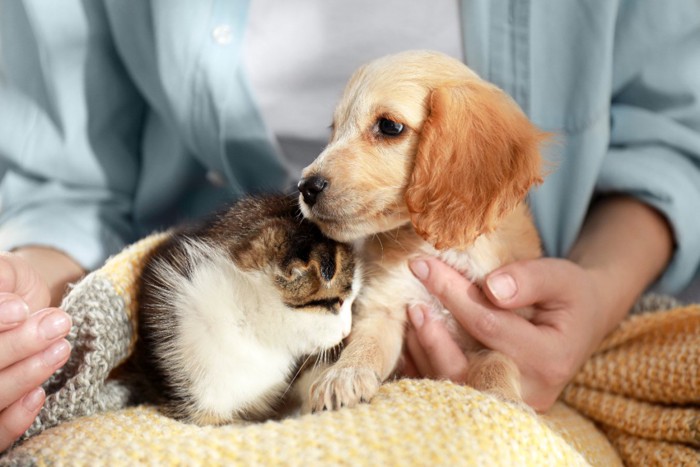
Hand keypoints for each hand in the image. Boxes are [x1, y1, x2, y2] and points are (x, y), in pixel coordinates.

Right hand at [0, 253, 71, 451]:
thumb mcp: (5, 273)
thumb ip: (0, 282)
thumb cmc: (8, 286)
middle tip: (56, 324)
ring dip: (24, 376)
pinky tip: (39, 394)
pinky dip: (14, 420)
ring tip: (61, 348)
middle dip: (15, 347)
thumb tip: (10, 308)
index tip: (21, 309)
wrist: (24, 302)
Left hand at [403, 257, 608, 411]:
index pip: (489, 325)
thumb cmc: (569, 296)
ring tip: (412, 315)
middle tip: (412, 301)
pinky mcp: (491, 404)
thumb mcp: (561, 277)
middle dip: (432, 333)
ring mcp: (509, 403)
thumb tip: (492, 288)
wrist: (580, 323)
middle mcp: (529, 391)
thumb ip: (530, 278)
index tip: (424, 265)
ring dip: (425, 350)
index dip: (452, 294)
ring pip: (452, 384)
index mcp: (550, 359)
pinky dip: (426, 367)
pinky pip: (449, 391)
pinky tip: (414, 340)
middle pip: (466, 366)